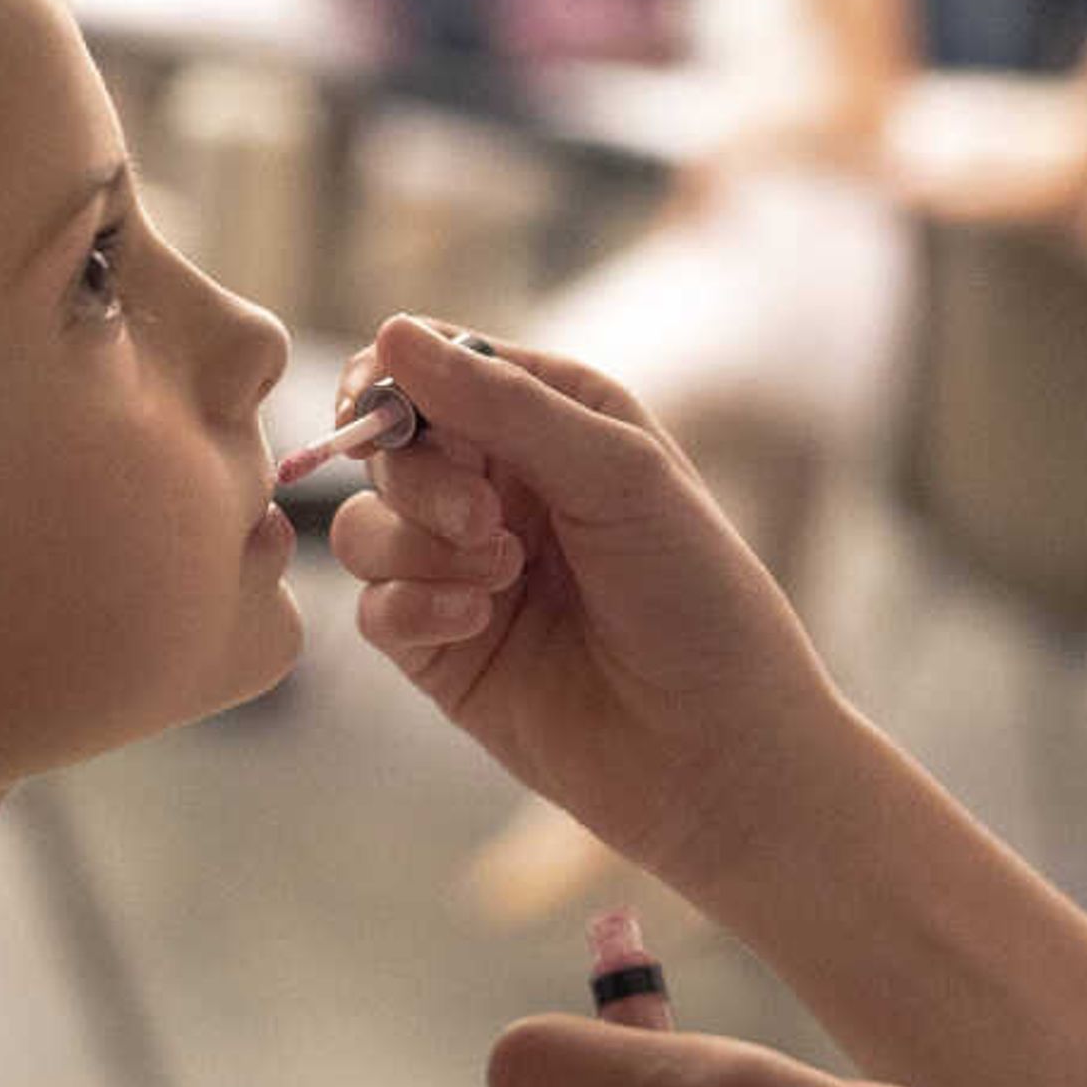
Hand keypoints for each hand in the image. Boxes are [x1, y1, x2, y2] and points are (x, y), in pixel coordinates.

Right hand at [323, 318, 854, 892]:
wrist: (722, 755)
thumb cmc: (700, 598)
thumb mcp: (618, 473)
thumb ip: (502, 403)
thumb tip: (391, 330)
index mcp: (555, 420)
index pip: (435, 364)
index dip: (396, 382)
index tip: (387, 410)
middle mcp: (503, 486)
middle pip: (388, 445)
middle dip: (418, 476)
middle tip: (485, 521)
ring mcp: (466, 571)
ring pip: (364, 526)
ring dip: (415, 546)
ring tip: (501, 580)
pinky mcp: (442, 650)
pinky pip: (373, 606)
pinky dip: (410, 607)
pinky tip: (477, 626)